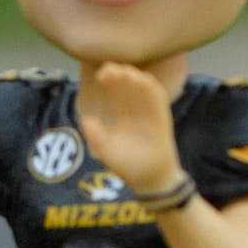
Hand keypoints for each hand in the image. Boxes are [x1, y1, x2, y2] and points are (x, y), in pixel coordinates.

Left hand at [77, 61, 182, 194]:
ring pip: (143, 89)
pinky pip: (159, 99)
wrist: (150, 179)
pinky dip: (152, 89)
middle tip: (110, 68)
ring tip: (126, 72)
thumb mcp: (106, 150)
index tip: (101, 75)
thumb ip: (95, 136)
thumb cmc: (128, 166)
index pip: (115, 92)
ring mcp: (150, 112)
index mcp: (122, 115)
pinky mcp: (163, 117)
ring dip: (136, 78)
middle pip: (128, 85)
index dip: (109, 80)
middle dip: (120, 74)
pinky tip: (144, 80)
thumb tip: (85, 119)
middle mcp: (136, 110)